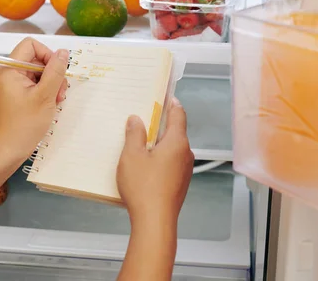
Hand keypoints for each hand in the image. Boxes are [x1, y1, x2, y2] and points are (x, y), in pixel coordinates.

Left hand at [0, 37, 68, 160]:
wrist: (9, 149)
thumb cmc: (25, 123)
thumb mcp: (46, 95)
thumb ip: (55, 71)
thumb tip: (63, 52)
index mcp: (10, 69)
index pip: (31, 45)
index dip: (47, 54)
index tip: (55, 72)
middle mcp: (9, 73)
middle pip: (37, 59)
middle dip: (52, 73)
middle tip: (59, 93)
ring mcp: (13, 85)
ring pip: (39, 73)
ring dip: (51, 84)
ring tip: (56, 101)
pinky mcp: (17, 95)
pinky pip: (35, 84)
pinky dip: (46, 92)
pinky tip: (51, 104)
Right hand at [117, 98, 193, 226]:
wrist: (155, 221)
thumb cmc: (144, 187)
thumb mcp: (132, 155)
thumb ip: (134, 134)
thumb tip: (136, 120)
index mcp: (177, 142)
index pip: (178, 115)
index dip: (171, 103)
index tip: (166, 96)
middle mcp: (186, 154)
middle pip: (175, 132)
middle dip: (161, 125)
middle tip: (144, 120)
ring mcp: (185, 170)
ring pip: (173, 150)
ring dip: (159, 144)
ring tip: (140, 144)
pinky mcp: (180, 184)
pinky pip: (171, 164)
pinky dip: (160, 159)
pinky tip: (145, 166)